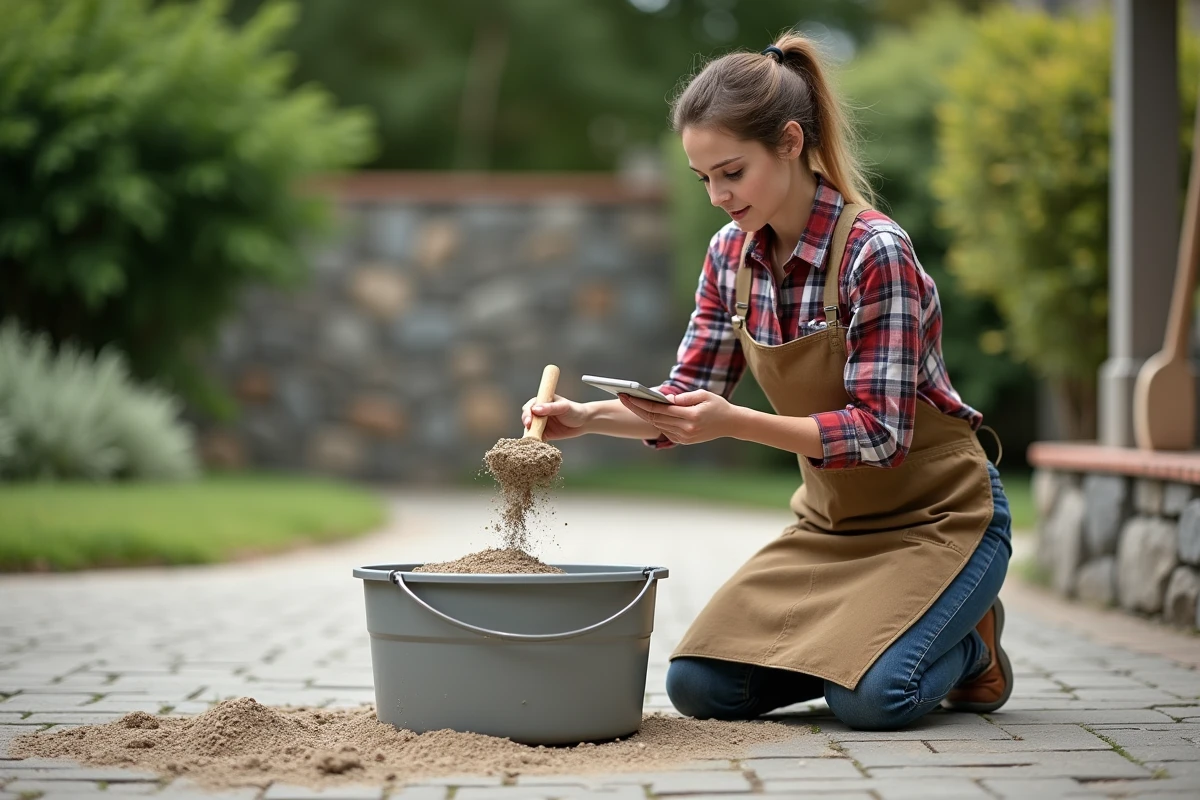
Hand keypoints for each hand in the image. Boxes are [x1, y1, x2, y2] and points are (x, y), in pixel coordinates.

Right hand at [521, 394, 589, 440]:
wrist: (584, 422)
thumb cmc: (575, 411)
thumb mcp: (563, 407)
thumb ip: (550, 408)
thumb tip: (535, 409)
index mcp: (542, 402)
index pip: (529, 407)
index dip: (527, 414)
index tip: (529, 420)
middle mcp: (539, 413)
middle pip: (527, 418)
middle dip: (526, 424)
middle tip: (529, 429)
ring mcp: (541, 424)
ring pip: (530, 429)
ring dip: (529, 434)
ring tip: (530, 440)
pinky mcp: (544, 434)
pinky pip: (537, 438)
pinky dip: (535, 442)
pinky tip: (535, 445)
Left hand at [618, 389, 739, 444]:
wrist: (731, 424)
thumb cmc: (717, 405)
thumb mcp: (703, 395)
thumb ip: (684, 397)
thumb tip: (665, 398)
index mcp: (691, 416)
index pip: (659, 409)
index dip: (641, 402)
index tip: (628, 394)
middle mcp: (686, 429)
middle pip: (654, 418)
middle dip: (636, 407)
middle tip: (623, 397)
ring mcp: (684, 437)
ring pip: (657, 425)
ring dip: (643, 414)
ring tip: (631, 402)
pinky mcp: (684, 441)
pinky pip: (664, 430)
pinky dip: (655, 421)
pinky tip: (646, 412)